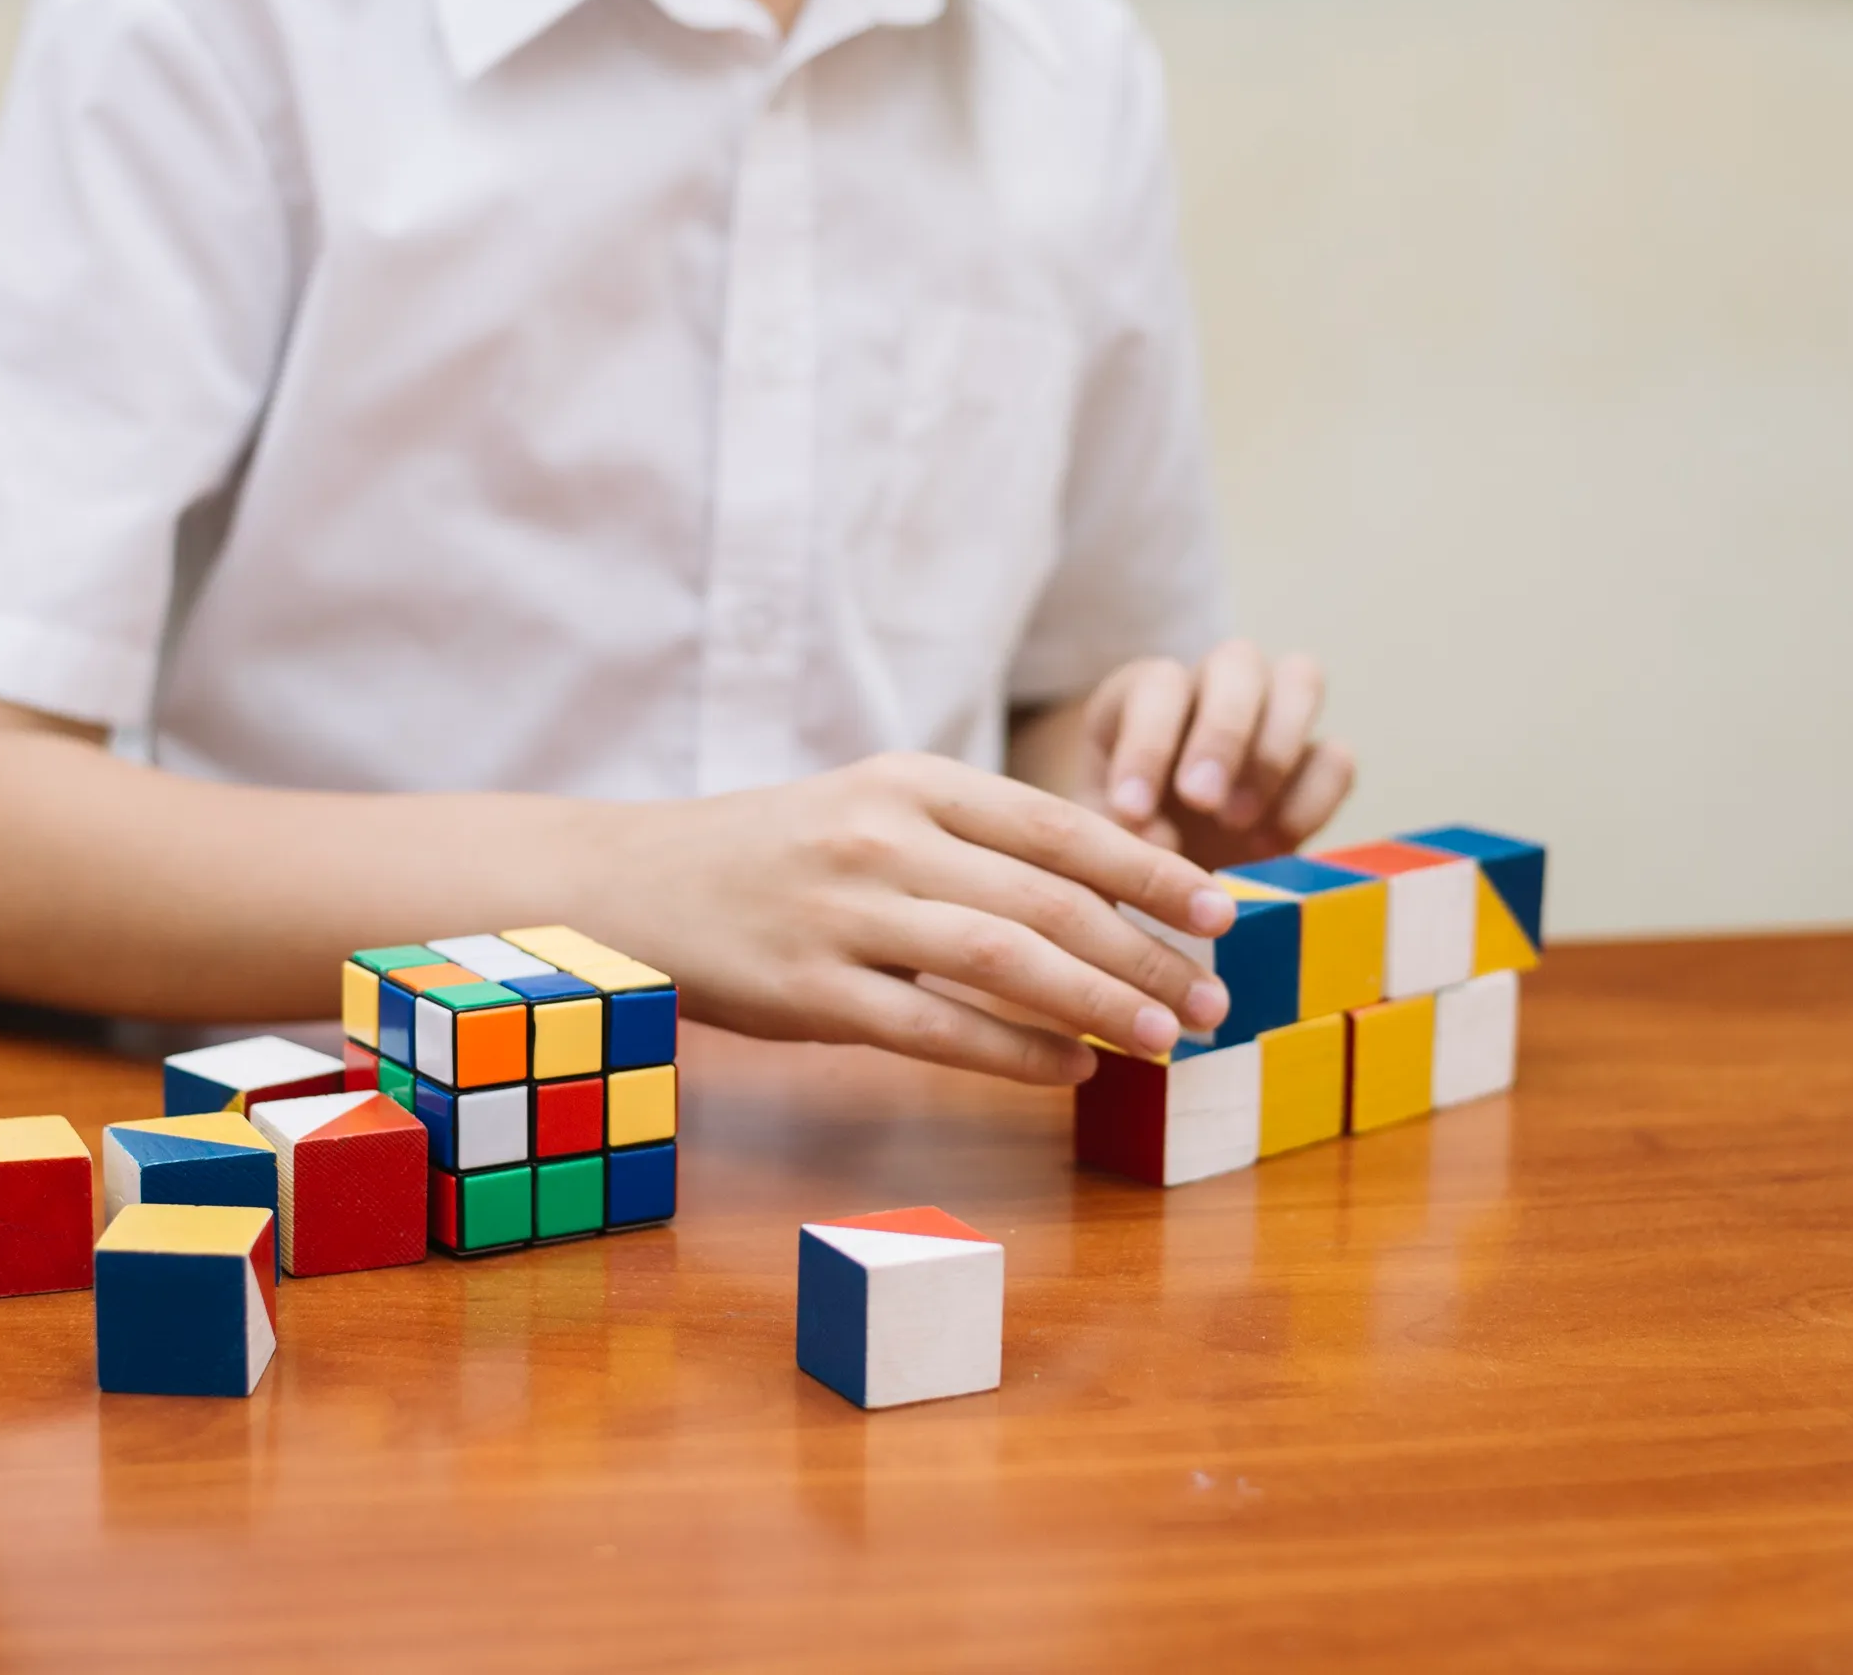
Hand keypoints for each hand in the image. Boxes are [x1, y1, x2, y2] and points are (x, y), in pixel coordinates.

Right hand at [590, 753, 1237, 1084]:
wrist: (632, 884)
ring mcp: (845, 914)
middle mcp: (885, 838)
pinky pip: (937, 1029)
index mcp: (912, 781)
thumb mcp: (873, 812)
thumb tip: (1107, 898)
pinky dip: (1017, 1055)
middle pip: (1051, 900)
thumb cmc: (774, 855)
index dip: (1151, 871)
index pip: (1061, 825)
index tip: (1219, 911)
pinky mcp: (810, 991)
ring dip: (1101, 1007)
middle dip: (1147, 956)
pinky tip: (1071, 1072)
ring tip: (1165, 1042)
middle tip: (1211, 1000)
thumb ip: (975, 845)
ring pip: (1008, 962)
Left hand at [1080, 641, 1354, 871]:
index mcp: (1146, 691)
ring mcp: (1274, 714)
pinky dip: (1311, 799)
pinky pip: (1337, 757)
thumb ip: (1119, 832)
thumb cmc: (1120, 837)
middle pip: (1238, 661)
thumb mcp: (1100, 834)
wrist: (1162, 870)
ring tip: (1239, 824)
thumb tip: (1162, 838)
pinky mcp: (1315, 763)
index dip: (1147, 743)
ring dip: (1275, 751)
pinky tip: (1269, 846)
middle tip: (1201, 803)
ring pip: (1302, 679)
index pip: (1158, 684)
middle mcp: (1214, 685)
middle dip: (1223, 733)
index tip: (1132, 811)